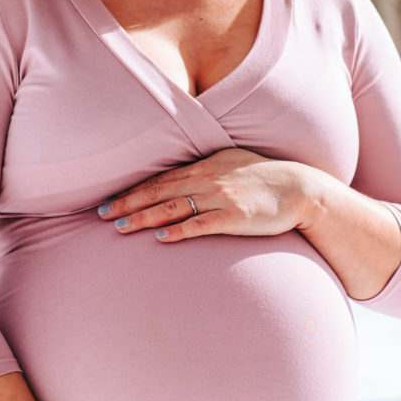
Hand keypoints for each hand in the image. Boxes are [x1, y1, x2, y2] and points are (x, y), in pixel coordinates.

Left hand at [99, 148, 322, 241]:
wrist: (300, 189)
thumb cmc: (266, 178)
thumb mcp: (232, 163)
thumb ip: (206, 169)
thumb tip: (181, 179)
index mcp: (205, 165)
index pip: (160, 178)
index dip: (132, 189)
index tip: (108, 199)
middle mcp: (208, 178)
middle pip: (158, 191)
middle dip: (127, 203)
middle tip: (100, 215)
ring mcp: (220, 197)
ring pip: (172, 207)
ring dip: (143, 217)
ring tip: (119, 227)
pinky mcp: (234, 216)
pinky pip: (199, 224)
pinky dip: (177, 230)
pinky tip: (159, 237)